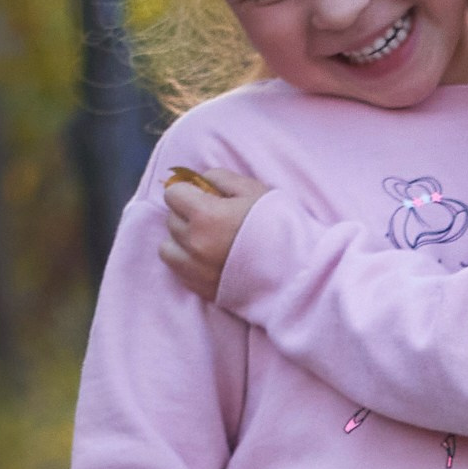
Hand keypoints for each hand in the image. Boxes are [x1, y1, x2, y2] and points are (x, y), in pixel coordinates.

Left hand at [161, 167, 270, 302]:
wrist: (300, 273)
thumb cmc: (281, 226)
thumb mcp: (255, 190)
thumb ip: (222, 179)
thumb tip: (202, 179)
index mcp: (205, 215)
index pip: (173, 194)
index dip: (189, 191)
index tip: (204, 195)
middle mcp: (194, 244)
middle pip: (171, 220)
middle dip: (187, 214)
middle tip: (213, 217)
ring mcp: (196, 270)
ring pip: (167, 248)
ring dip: (181, 241)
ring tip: (206, 240)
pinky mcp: (202, 289)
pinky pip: (178, 271)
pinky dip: (187, 262)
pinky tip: (208, 259)